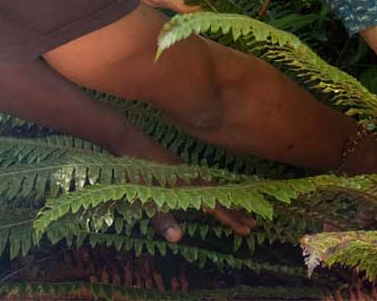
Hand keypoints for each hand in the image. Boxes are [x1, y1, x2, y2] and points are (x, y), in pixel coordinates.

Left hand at [114, 134, 253, 241]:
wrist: (124, 137)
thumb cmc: (132, 168)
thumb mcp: (143, 195)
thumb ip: (161, 217)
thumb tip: (177, 239)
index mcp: (186, 185)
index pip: (214, 205)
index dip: (230, 219)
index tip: (246, 230)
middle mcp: (189, 177)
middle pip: (218, 196)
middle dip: (234, 210)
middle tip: (253, 223)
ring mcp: (182, 170)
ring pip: (211, 187)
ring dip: (224, 199)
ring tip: (238, 209)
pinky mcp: (174, 167)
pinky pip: (201, 181)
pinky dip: (211, 189)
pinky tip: (208, 192)